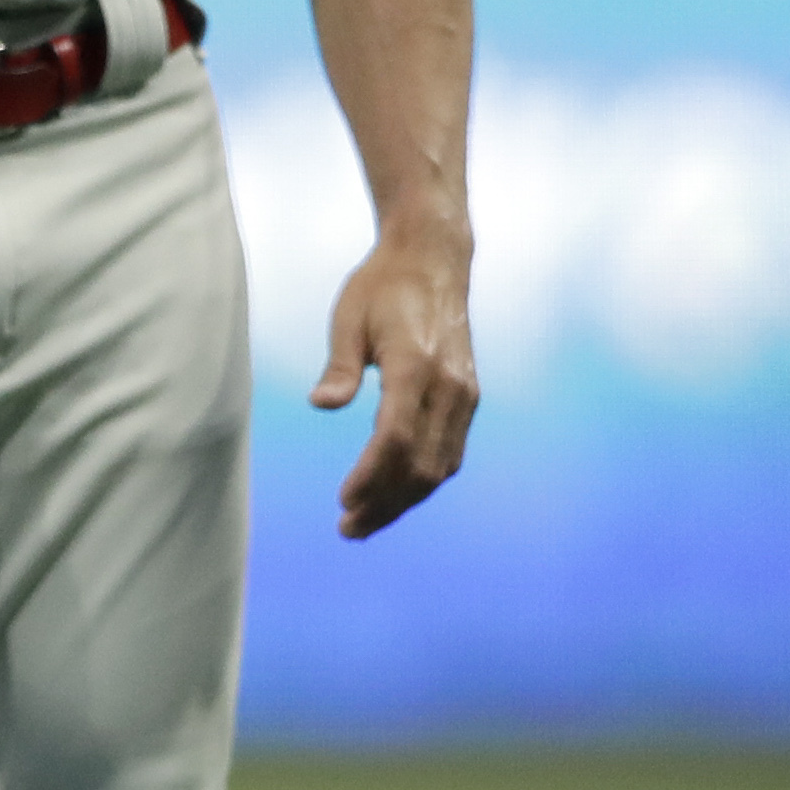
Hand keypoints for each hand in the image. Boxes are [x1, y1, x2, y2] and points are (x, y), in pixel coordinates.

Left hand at [316, 216, 473, 538]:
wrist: (433, 261)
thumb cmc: (381, 287)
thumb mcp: (349, 318)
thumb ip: (339, 365)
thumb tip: (322, 403)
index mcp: (416, 366)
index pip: (396, 438)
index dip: (371, 476)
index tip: (343, 502)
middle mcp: (449, 386)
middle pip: (421, 463)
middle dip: (385, 502)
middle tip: (347, 528)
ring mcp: (464, 394)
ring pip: (441, 465)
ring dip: (404, 499)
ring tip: (364, 521)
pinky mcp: (467, 397)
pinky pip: (449, 451)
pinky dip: (423, 479)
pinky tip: (394, 495)